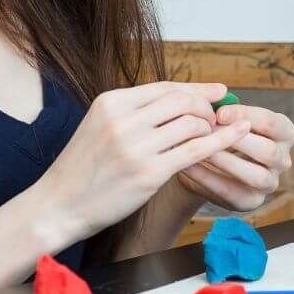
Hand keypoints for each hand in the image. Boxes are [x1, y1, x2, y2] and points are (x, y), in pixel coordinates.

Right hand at [41, 81, 251, 238]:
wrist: (58, 205)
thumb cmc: (83, 169)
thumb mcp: (100, 126)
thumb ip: (133, 112)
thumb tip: (179, 100)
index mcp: (111, 102)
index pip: (164, 87)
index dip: (196, 88)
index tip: (218, 91)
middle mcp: (124, 119)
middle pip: (182, 101)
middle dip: (206, 108)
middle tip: (216, 119)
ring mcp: (136, 146)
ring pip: (192, 123)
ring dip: (209, 128)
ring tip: (211, 138)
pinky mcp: (149, 173)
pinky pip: (195, 151)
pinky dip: (219, 142)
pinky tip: (235, 137)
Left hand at [175, 98, 293, 211]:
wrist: (206, 162)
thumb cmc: (221, 132)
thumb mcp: (225, 117)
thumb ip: (223, 109)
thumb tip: (214, 100)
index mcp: (285, 133)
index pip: (272, 123)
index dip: (246, 116)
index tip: (218, 112)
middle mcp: (284, 159)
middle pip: (269, 151)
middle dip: (237, 141)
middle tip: (208, 132)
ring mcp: (271, 183)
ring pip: (257, 176)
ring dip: (226, 162)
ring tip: (200, 149)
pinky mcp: (252, 201)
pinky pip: (234, 193)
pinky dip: (210, 179)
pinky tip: (189, 167)